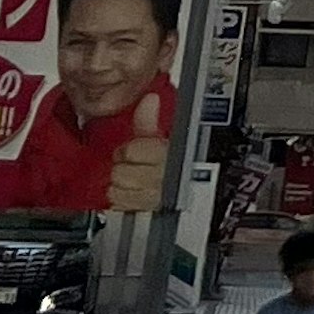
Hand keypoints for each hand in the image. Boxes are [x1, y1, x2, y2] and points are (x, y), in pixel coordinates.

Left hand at [105, 84, 171, 217]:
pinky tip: (134, 195)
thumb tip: (149, 98)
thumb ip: (151, 121)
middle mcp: (162, 179)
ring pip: (116, 192)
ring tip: (133, 182)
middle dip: (122, 169)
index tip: (133, 151)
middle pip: (119, 173)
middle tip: (133, 166)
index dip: (127, 151)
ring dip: (121, 187)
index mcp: (168, 155)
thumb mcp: (167, 139)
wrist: (196, 197)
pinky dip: (123, 202)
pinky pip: (120, 207)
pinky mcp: (147, 214)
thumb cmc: (180, 164)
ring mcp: (154, 200)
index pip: (129, 152)